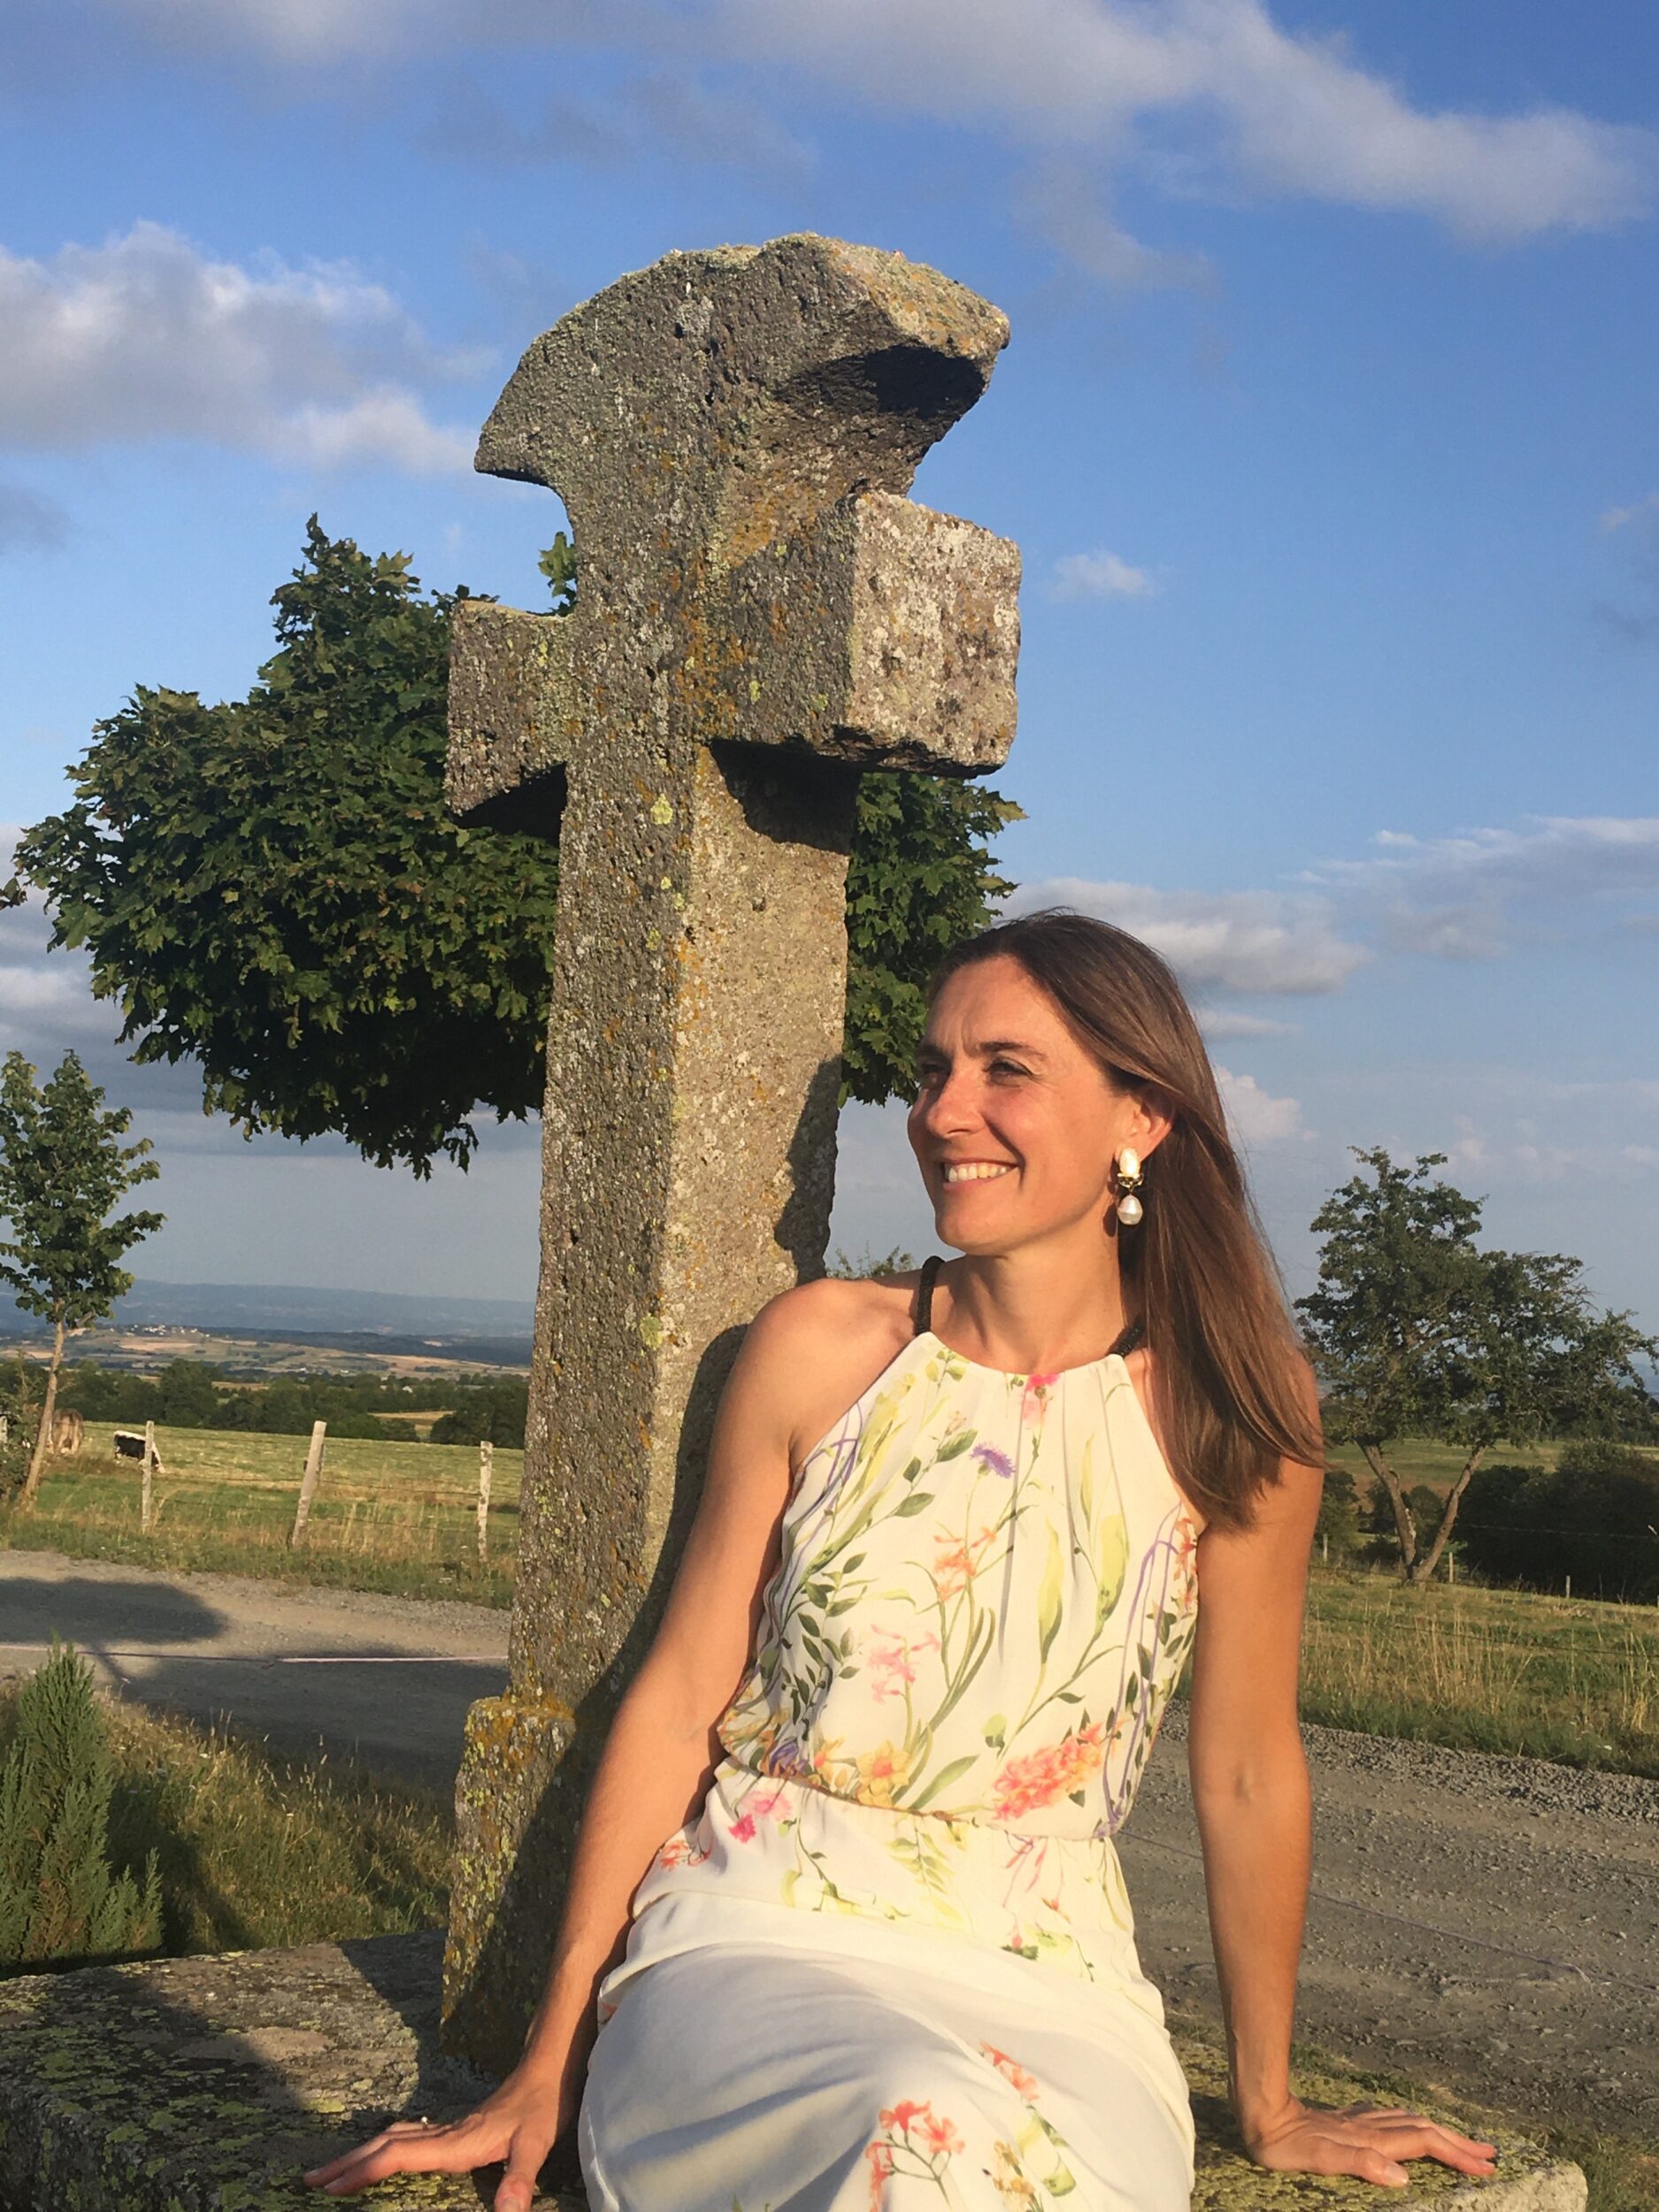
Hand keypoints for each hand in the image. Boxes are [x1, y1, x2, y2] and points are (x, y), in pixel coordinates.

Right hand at [302, 2065, 567, 2207]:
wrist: (551, 2065)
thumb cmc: (545, 2105)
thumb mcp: (538, 2145)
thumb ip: (519, 2179)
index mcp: (455, 2142)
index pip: (398, 2156)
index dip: (363, 2171)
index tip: (330, 2187)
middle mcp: (445, 2133)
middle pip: (384, 2145)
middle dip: (346, 2163)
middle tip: (310, 2180)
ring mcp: (450, 2127)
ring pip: (393, 2138)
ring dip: (361, 2153)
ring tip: (333, 2169)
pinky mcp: (459, 2127)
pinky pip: (409, 2138)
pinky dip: (384, 2145)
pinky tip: (384, 2148)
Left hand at [1243, 2096, 1498, 2188]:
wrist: (1258, 2111)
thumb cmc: (1284, 2143)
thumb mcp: (1318, 2159)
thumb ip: (1360, 2163)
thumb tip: (1402, 2177)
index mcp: (1370, 2139)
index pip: (1424, 2143)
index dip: (1455, 2154)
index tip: (1485, 2168)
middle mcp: (1369, 2127)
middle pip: (1425, 2130)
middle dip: (1458, 2143)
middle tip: (1490, 2155)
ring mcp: (1358, 2121)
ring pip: (1410, 2122)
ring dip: (1440, 2132)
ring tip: (1463, 2141)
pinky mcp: (1346, 2120)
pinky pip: (1392, 2120)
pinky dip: (1413, 2125)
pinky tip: (1410, 2125)